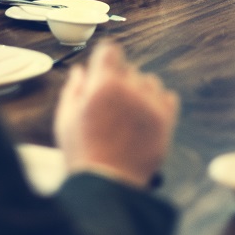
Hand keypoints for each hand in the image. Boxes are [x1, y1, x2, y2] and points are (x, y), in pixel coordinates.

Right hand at [54, 42, 178, 188]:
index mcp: (103, 84)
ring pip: (150, 82)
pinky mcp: (167, 120)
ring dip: (140, 91)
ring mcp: (151, 103)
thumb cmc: (83, 153)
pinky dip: (158, 103)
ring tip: (128, 115)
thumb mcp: (66, 120)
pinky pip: (168, 97)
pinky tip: (144, 119)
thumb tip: (81, 71)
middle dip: (120, 80)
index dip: (106, 58)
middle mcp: (130, 88)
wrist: (108, 185)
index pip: (111, 49)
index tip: (103, 68)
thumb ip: (74, 89)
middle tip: (111, 105)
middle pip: (129, 68)